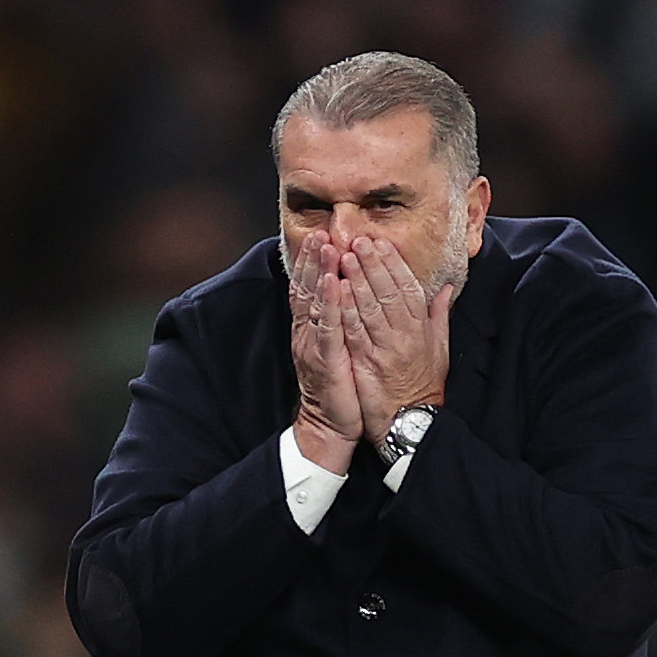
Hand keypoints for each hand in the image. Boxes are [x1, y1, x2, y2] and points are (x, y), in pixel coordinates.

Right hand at [289, 232, 363, 472]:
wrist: (331, 425)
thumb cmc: (341, 387)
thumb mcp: (341, 350)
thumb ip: (344, 323)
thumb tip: (349, 298)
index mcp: (314, 329)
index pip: (311, 288)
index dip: (314, 263)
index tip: (321, 236)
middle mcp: (308, 332)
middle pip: (307, 288)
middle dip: (312, 259)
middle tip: (318, 231)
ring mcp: (313, 344)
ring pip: (314, 302)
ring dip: (318, 271)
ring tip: (324, 245)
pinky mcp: (324, 359)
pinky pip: (326, 327)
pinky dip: (328, 303)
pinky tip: (330, 283)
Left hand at [338, 237, 452, 448]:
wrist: (411, 422)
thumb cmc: (424, 386)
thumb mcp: (440, 350)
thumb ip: (439, 316)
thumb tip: (445, 288)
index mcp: (422, 329)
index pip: (408, 288)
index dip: (394, 264)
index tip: (382, 244)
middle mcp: (406, 335)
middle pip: (388, 292)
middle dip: (373, 264)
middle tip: (359, 241)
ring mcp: (386, 349)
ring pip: (371, 307)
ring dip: (357, 280)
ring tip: (345, 257)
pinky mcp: (368, 364)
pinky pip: (356, 332)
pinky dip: (347, 309)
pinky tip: (338, 291)